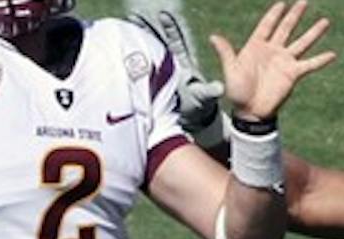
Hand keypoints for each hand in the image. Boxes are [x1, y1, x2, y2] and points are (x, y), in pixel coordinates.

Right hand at [130, 10, 226, 143]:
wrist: (193, 118)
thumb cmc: (201, 106)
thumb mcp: (205, 97)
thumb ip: (210, 91)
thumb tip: (220, 88)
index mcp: (183, 63)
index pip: (176, 41)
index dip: (170, 28)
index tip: (163, 16)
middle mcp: (171, 65)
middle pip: (158, 42)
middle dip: (149, 29)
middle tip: (136, 16)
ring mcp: (161, 74)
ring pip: (148, 54)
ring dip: (138, 42)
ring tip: (125, 30)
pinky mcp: (154, 84)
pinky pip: (142, 71)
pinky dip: (134, 63)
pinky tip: (123, 55)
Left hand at [209, 0, 335, 122]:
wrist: (250, 112)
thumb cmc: (238, 92)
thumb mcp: (231, 70)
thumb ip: (226, 52)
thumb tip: (213, 37)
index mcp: (256, 46)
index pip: (267, 25)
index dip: (274, 14)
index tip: (282, 3)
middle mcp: (273, 50)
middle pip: (286, 28)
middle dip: (295, 15)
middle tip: (304, 1)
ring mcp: (284, 61)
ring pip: (302, 42)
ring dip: (313, 32)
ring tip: (325, 21)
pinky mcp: (293, 74)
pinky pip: (309, 65)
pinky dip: (320, 60)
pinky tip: (332, 54)